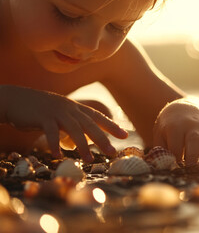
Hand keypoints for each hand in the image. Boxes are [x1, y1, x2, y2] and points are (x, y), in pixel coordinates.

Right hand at [0, 85, 127, 161]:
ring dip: (83, 145)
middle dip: (103, 138)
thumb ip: (73, 123)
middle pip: (90, 124)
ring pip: (74, 129)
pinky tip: (59, 156)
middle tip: (113, 152)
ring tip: (90, 159)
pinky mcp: (42, 117)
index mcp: (75, 108)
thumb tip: (85, 137)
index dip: (111, 125)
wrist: (15, 99)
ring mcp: (56, 112)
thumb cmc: (39, 109)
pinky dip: (55, 144)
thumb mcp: (60, 113)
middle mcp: (69, 108)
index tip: (125, 135)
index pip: (97, 116)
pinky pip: (51, 132)